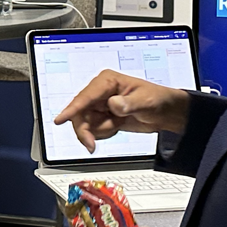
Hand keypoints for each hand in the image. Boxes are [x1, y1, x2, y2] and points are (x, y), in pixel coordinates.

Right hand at [53, 70, 189, 151]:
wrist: (165, 114)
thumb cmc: (157, 100)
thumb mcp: (145, 101)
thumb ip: (128, 104)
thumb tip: (113, 104)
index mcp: (107, 81)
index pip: (85, 97)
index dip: (72, 109)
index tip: (61, 120)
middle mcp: (99, 92)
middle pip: (79, 114)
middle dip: (85, 130)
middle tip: (91, 145)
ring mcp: (99, 105)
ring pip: (85, 124)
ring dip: (100, 131)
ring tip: (118, 126)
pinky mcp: (102, 117)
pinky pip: (93, 130)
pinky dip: (104, 133)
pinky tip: (117, 127)